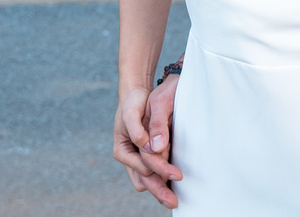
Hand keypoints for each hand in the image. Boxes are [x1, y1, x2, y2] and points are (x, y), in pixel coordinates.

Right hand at [112, 77, 182, 207]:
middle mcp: (129, 159)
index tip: (177, 175)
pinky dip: (162, 179)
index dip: (160, 169)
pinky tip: (174, 183)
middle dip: (159, 191)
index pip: (143, 165)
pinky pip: (153, 174)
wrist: (136, 97)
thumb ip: (138, 130)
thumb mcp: (132, 113)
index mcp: (122, 150)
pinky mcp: (146, 158)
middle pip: (144, 180)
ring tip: (175, 198)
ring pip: (148, 181)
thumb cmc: (133, 103)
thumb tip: (150, 147)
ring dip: (161, 188)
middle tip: (174, 202)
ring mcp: (137, 160)